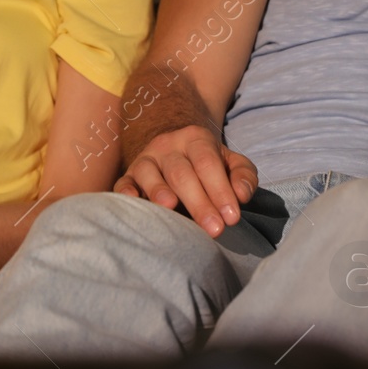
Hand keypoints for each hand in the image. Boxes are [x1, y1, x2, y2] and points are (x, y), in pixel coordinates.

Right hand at [114, 125, 257, 236]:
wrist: (175, 147)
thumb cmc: (207, 164)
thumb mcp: (231, 162)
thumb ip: (243, 175)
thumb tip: (242, 195)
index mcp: (195, 139)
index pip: (208, 163)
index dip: (220, 190)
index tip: (232, 217)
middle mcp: (167, 146)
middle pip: (181, 173)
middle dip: (199, 202)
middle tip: (214, 229)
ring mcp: (145, 160)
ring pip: (150, 174)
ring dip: (159, 191)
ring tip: (171, 208)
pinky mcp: (129, 176)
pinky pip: (123, 182)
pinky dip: (126, 193)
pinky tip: (134, 202)